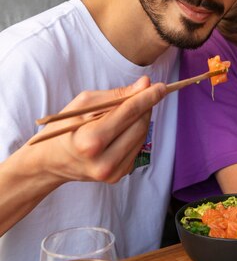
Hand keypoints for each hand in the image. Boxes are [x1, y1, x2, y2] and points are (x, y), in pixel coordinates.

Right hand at [27, 76, 165, 184]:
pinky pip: (136, 148)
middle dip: (145, 106)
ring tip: (126, 111)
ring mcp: (113, 172)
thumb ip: (117, 95)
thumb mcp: (84, 103)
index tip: (162, 86)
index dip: (148, 97)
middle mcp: (104, 161)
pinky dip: (134, 134)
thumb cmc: (64, 128)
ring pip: (142, 136)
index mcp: (91, 141)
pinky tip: (121, 129)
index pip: (129, 113)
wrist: (51, 161)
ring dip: (141, 119)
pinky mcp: (118, 176)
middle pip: (140, 125)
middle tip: (145, 91)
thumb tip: (145, 84)